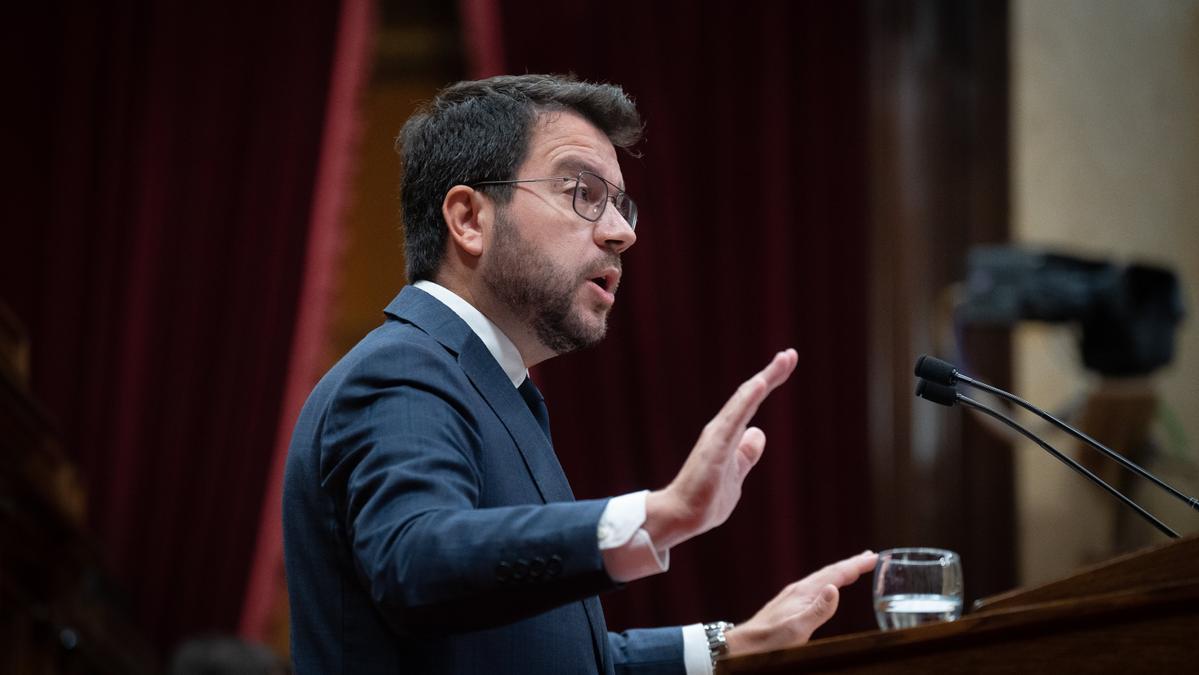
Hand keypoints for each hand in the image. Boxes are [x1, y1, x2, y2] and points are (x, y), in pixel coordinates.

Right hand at [644, 349, 797, 549]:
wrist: (682, 517)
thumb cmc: (706, 499)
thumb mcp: (736, 474)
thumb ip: (746, 454)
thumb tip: (758, 433)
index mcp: (729, 435)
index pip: (752, 403)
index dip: (770, 381)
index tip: (786, 362)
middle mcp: (722, 429)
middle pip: (750, 395)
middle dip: (771, 374)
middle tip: (791, 354)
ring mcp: (718, 436)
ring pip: (744, 401)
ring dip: (764, 380)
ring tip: (783, 361)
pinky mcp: (715, 448)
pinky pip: (733, 419)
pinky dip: (747, 400)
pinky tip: (760, 384)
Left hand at [725, 550, 877, 655]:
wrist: (744, 645)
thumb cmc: (770, 641)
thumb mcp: (798, 629)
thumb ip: (818, 610)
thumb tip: (834, 588)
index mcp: (804, 592)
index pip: (834, 574)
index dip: (855, 566)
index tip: (873, 557)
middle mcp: (799, 590)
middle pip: (829, 572)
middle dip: (851, 564)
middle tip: (870, 557)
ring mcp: (793, 596)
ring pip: (822, 578)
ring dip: (840, 572)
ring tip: (854, 568)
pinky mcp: (789, 604)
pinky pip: (815, 586)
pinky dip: (828, 581)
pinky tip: (828, 587)